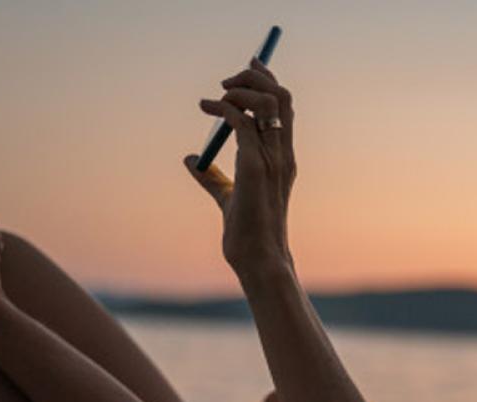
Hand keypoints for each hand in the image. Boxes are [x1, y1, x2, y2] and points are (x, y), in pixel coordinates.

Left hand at [184, 59, 295, 279]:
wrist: (258, 258)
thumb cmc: (248, 234)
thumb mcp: (228, 197)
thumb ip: (213, 177)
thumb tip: (191, 159)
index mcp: (284, 159)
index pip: (284, 108)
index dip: (268, 82)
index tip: (248, 68)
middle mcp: (283, 154)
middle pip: (280, 96)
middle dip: (255, 76)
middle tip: (228, 78)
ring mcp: (273, 159)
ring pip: (267, 101)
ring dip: (240, 88)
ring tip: (217, 95)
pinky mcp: (255, 166)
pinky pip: (242, 122)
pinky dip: (223, 108)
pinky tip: (206, 108)